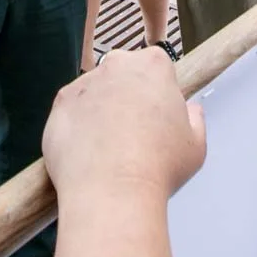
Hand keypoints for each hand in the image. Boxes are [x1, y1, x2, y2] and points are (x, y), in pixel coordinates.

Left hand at [43, 47, 205, 204]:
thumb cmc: (157, 166)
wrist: (111, 191)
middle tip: (133, 131)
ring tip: (108, 148)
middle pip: (123, 73)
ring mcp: (83, 83)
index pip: (156, 67)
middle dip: (126, 95)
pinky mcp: (60, 104)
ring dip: (100, 110)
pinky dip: (77, 126)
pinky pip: (71, 111)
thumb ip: (194, 118)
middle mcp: (116, 65)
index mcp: (153, 65)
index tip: (157, 115)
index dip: (157, 92)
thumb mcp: (196, 144)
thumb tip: (190, 112)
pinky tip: (89, 152)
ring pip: (94, 92)